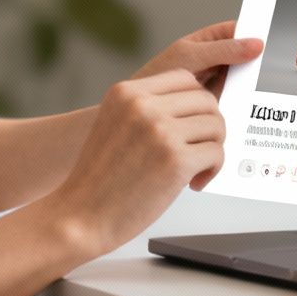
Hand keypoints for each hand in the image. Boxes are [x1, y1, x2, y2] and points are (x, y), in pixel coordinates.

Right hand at [41, 69, 227, 256]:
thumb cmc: (100, 179)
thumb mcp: (114, 124)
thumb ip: (147, 110)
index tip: (194, 123)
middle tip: (199, 148)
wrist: (80, 217)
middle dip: (209, 126)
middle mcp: (143, 106)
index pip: (185, 78)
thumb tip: (196, 109)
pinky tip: (193, 183)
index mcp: (126, 92)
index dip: (197, 101)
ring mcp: (160, 131)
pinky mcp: (176, 161)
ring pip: (216, 125)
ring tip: (195, 168)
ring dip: (212, 148)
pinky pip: (217, 153)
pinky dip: (212, 170)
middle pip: (205, 100)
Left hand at [132, 20, 262, 97]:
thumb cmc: (157, 76)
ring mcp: (217, 80)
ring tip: (255, 81)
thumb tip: (256, 43)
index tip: (268, 32)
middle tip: (265, 61)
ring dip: (249, 80)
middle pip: (243, 55)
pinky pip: (237, 96)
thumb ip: (223, 50)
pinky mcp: (218, 101)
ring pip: (242, 77)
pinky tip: (246, 98)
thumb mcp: (191, 57)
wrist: (144, 110)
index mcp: (207, 41)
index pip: (236, 30)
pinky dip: (242, 98)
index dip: (252, 30)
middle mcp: (214, 59)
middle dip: (253, 58)